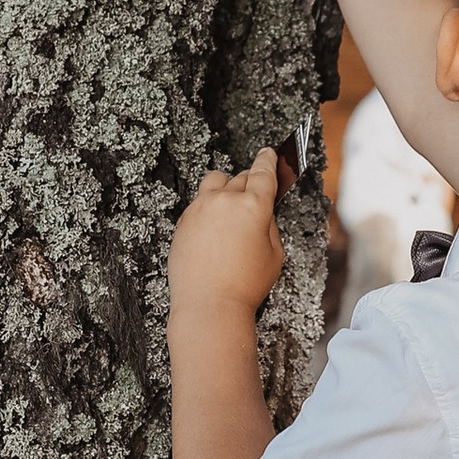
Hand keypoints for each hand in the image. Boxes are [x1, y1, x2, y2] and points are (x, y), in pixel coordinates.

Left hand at [169, 149, 284, 319]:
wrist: (208, 305)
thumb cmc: (245, 285)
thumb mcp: (274, 254)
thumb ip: (268, 226)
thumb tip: (260, 213)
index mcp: (253, 205)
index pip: (263, 172)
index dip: (269, 160)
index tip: (269, 153)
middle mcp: (225, 201)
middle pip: (241, 177)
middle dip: (250, 183)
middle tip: (255, 199)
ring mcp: (200, 209)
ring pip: (215, 182)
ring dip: (226, 188)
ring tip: (231, 209)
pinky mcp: (184, 221)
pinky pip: (199, 203)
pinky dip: (209, 208)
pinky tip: (215, 230)